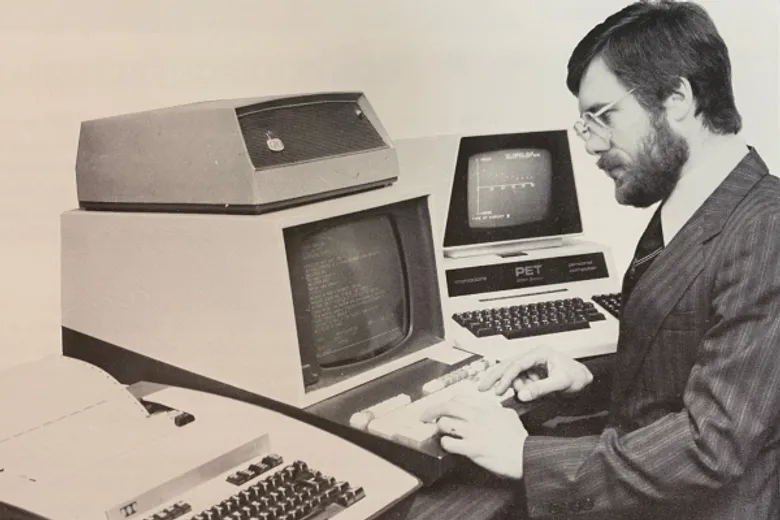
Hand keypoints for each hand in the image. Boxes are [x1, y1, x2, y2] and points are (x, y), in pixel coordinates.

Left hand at [420, 392, 527, 478]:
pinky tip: (448, 445)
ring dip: (439, 429)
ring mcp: (473, 432)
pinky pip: (449, 443)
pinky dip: (445, 444)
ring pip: (444, 423)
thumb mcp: (509, 415)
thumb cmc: (519, 439)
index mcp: (485, 407)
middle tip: (424, 417)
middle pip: (446, 407)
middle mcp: (477, 416)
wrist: (525, 455)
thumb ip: (497, 409)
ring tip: (440, 433)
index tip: (441, 407)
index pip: (458, 398)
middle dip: (431, 411)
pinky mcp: (472, 448)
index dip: (446, 402)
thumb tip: (492, 408)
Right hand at [478, 347, 592, 401]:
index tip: (498, 390)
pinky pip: (516, 380)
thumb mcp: (561, 382)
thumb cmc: (576, 376)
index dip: (506, 377)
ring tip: (508, 393)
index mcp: (540, 353)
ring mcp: (531, 366)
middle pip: (508, 364)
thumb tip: (523, 394)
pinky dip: (511, 387)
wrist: (584, 381)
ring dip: (506, 385)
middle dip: (494, 376)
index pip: (517, 364)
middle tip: (481, 387)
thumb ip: (542, 388)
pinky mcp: (531, 374)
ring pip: (510, 373)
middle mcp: (533, 357)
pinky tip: (508, 392)